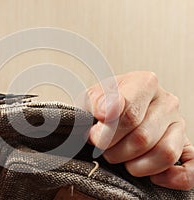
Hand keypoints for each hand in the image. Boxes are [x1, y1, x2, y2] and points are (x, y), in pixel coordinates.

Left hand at [84, 71, 193, 189]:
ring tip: (120, 158)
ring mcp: (178, 124)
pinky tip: (152, 177)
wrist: (110, 111)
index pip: (129, 115)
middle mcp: (166, 101)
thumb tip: (106, 112)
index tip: (94, 137)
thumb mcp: (90, 98)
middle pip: (142, 138)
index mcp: (144, 83)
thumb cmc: (101, 105)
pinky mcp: (185, 145)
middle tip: (102, 148)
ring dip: (135, 165)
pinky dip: (172, 177)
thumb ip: (96, 102)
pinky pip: (191, 169)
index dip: (107, 133)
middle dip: (115, 150)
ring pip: (164, 154)